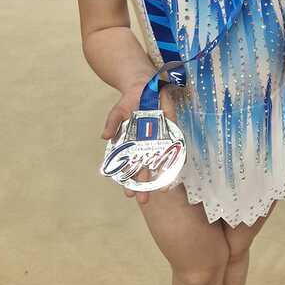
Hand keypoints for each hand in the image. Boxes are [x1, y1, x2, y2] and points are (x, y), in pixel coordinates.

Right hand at [101, 80, 176, 206]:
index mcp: (133, 143)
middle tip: (144, 200)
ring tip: (161, 190)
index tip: (129, 194)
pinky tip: (179, 166)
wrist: (143, 84)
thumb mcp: (118, 112)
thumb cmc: (129, 100)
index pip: (131, 166)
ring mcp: (160, 136)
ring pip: (161, 158)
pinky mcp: (171, 125)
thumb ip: (113, 124)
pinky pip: (175, 141)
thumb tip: (105, 137)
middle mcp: (147, 143)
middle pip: (147, 166)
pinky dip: (177, 152)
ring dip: (162, 173)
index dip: (130, 180)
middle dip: (145, 183)